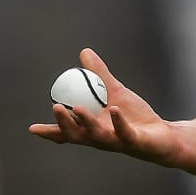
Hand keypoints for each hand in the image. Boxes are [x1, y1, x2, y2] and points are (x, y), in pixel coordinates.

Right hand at [28, 48, 178, 165]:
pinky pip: (125, 132)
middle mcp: (100, 139)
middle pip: (77, 134)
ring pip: (98, 136)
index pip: (67, 133)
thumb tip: (85, 52)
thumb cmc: (135, 116)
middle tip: (55, 108)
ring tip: (77, 109)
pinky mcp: (134, 142)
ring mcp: (117, 141)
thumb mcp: (115, 92)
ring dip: (87, 123)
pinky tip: (115, 109)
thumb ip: (99, 75)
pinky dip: (119, 121)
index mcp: (91, 130)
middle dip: (65, 123)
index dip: (50, 132)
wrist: (162, 135)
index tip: (32, 129)